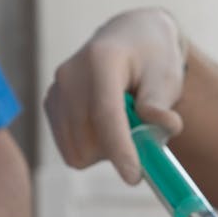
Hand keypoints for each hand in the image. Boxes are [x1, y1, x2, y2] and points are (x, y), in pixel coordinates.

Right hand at [43, 7, 186, 183]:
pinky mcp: (50, 105)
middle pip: (88, 138)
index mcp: (101, 60)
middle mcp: (70, 74)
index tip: (134, 177)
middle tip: (143, 135)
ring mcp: (55, 90)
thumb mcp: (167, 75)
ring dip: (104, 152)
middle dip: (119, 150)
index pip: (105, 113)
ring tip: (123, 126)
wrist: (128, 39)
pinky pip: (70, 149)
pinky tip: (105, 126)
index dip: (119, 149)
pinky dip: (91, 149)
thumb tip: (164, 126)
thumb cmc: (151, 58)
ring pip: (76, 150)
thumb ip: (161, 103)